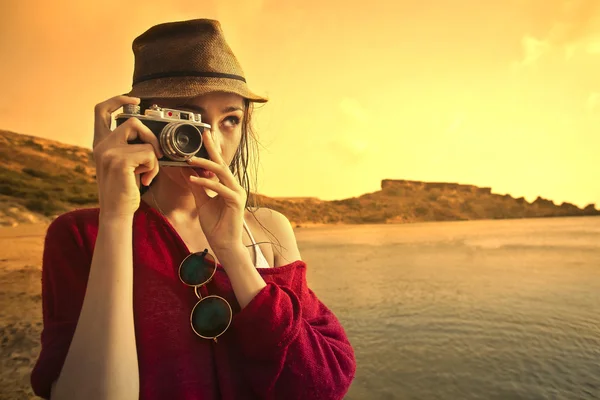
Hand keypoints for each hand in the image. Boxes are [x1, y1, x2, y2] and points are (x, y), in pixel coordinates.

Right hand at [93, 95, 163, 219]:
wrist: (116, 212)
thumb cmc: (124, 190)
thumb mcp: (124, 164)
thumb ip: (129, 147)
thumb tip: (150, 134)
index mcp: (100, 143)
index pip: (101, 110)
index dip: (117, 99)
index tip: (134, 99)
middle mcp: (101, 144)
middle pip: (133, 121)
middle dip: (151, 136)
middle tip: (156, 153)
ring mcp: (109, 151)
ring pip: (144, 139)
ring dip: (154, 156)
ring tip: (147, 171)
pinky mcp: (119, 161)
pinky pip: (149, 154)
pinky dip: (154, 167)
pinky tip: (145, 180)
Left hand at [183, 129, 246, 255]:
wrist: (224, 245)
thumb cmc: (215, 225)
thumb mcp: (202, 202)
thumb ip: (197, 187)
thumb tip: (186, 172)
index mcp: (228, 186)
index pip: (219, 165)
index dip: (212, 151)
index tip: (204, 136)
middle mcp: (235, 187)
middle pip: (222, 164)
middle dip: (212, 149)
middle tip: (203, 135)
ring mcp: (237, 193)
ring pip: (221, 173)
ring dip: (205, 164)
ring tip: (190, 159)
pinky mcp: (236, 202)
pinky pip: (220, 188)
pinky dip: (205, 183)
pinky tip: (193, 179)